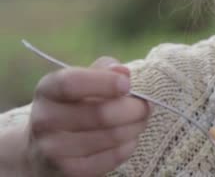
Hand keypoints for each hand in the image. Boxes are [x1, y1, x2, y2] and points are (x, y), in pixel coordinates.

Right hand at [24, 57, 150, 176]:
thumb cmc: (76, 105)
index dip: (104, 82)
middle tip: (147, 106)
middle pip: (100, 113)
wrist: (46, 148)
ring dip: (135, 127)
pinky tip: (129, 139)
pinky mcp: (68, 171)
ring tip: (140, 121)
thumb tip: (123, 71)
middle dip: (134, 109)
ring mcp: (53, 149)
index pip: (71, 83)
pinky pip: (111, 158)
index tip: (127, 84)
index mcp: (47, 89)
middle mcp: (44, 119)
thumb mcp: (84, 81)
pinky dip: (128, 146)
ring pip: (111, 136)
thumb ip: (104, 70)